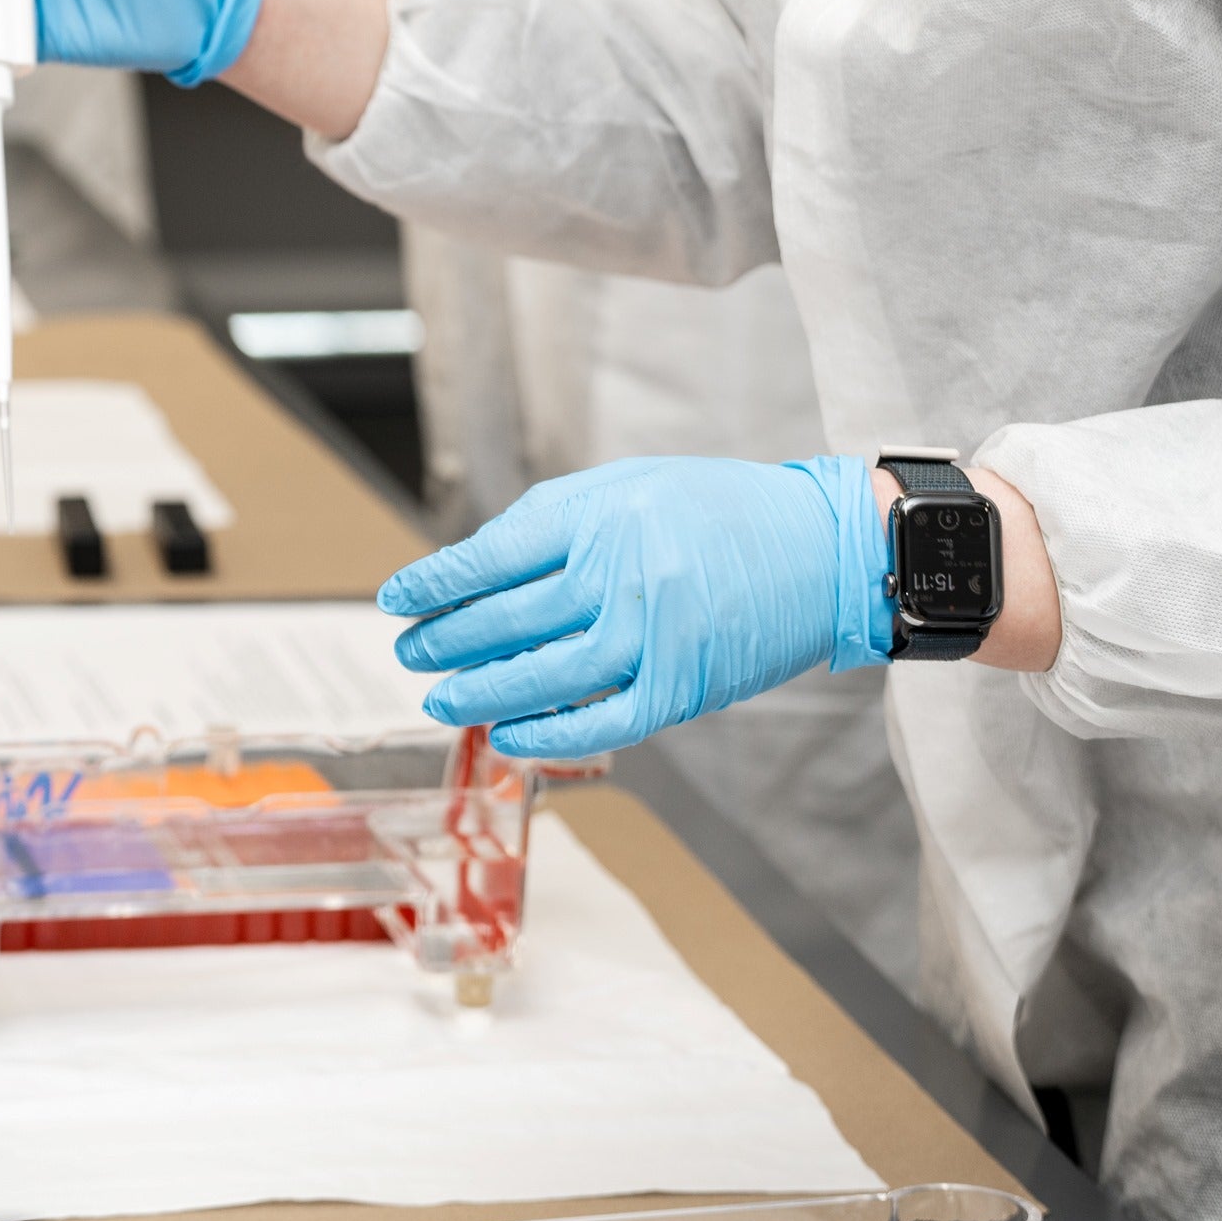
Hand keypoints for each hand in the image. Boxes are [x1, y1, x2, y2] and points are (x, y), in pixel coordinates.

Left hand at [378, 454, 886, 757]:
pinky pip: (600, 721)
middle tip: (409, 653)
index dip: (436, 583)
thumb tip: (475, 569)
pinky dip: (549, 734)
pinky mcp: (683, 686)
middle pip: (509, 617)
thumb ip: (555, 521)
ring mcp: (653, 634)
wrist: (823, 549)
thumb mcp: (631, 485)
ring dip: (481, 691)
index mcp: (604, 513)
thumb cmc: (720, 511)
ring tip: (440, 697)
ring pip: (544, 675)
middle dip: (446, 640)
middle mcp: (623, 572)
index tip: (397, 601)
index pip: (494, 555)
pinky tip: (507, 735)